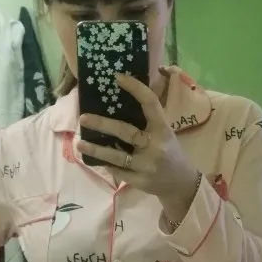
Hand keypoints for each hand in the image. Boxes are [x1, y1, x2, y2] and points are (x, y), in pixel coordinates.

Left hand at [78, 73, 200, 222]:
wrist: (181, 183)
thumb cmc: (170, 151)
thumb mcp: (165, 132)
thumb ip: (148, 119)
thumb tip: (122, 98)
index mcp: (163, 129)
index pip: (150, 104)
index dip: (135, 88)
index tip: (118, 77)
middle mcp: (155, 146)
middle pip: (126, 132)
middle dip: (103, 124)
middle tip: (83, 118)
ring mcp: (146, 165)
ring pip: (117, 156)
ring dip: (96, 149)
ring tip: (80, 143)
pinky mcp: (139, 181)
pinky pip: (117, 171)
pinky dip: (105, 164)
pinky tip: (93, 158)